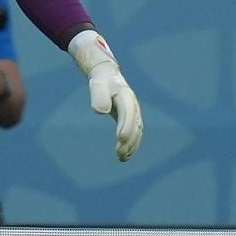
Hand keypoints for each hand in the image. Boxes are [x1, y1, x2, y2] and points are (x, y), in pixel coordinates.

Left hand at [67, 30, 142, 161]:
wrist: (108, 76)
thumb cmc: (101, 81)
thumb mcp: (97, 85)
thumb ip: (98, 96)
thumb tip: (100, 111)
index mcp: (126, 96)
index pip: (128, 112)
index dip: (126, 125)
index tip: (119, 138)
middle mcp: (133, 106)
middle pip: (135, 125)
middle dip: (129, 140)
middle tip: (118, 154)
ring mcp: (134, 113)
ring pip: (137, 132)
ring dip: (132, 146)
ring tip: (122, 158)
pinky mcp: (132, 119)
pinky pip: (136, 134)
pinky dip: (132, 145)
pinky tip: (125, 156)